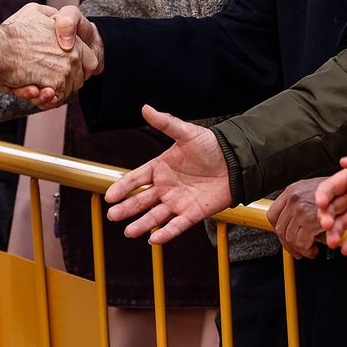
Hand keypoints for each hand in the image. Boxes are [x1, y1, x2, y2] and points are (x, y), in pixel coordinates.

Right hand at [0, 3, 100, 105]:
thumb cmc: (15, 30)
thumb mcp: (36, 11)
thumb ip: (52, 16)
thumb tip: (56, 18)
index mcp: (75, 41)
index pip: (91, 62)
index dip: (79, 67)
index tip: (63, 69)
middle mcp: (74, 57)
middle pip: (79, 79)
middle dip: (64, 82)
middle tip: (45, 79)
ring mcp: (65, 72)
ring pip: (65, 91)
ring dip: (50, 91)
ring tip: (33, 84)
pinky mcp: (54, 86)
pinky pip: (54, 99)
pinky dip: (43, 99)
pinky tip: (31, 89)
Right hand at [104, 105, 232, 243]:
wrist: (237, 161)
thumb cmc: (212, 145)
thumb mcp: (187, 133)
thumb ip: (166, 123)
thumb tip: (145, 108)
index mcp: (161, 167)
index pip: (136, 178)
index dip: (122, 187)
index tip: (109, 196)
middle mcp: (166, 186)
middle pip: (141, 200)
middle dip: (127, 208)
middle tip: (112, 216)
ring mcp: (178, 201)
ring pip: (155, 215)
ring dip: (141, 224)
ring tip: (128, 231)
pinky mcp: (192, 213)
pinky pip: (176, 225)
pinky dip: (165, 233)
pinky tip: (153, 239)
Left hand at [267, 177, 327, 258]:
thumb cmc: (338, 191)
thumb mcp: (314, 190)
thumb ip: (301, 202)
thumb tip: (291, 222)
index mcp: (292, 190)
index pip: (272, 215)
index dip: (278, 230)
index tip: (284, 237)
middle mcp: (294, 198)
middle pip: (280, 229)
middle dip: (289, 244)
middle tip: (298, 249)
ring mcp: (300, 209)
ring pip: (290, 238)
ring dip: (299, 249)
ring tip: (308, 250)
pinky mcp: (309, 220)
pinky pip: (301, 243)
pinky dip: (307, 250)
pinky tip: (313, 249)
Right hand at [317, 148, 346, 254]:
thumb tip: (344, 161)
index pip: (331, 187)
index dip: (322, 195)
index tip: (321, 204)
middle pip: (332, 207)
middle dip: (325, 216)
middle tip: (328, 225)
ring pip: (342, 223)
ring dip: (334, 232)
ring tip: (333, 241)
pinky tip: (346, 249)